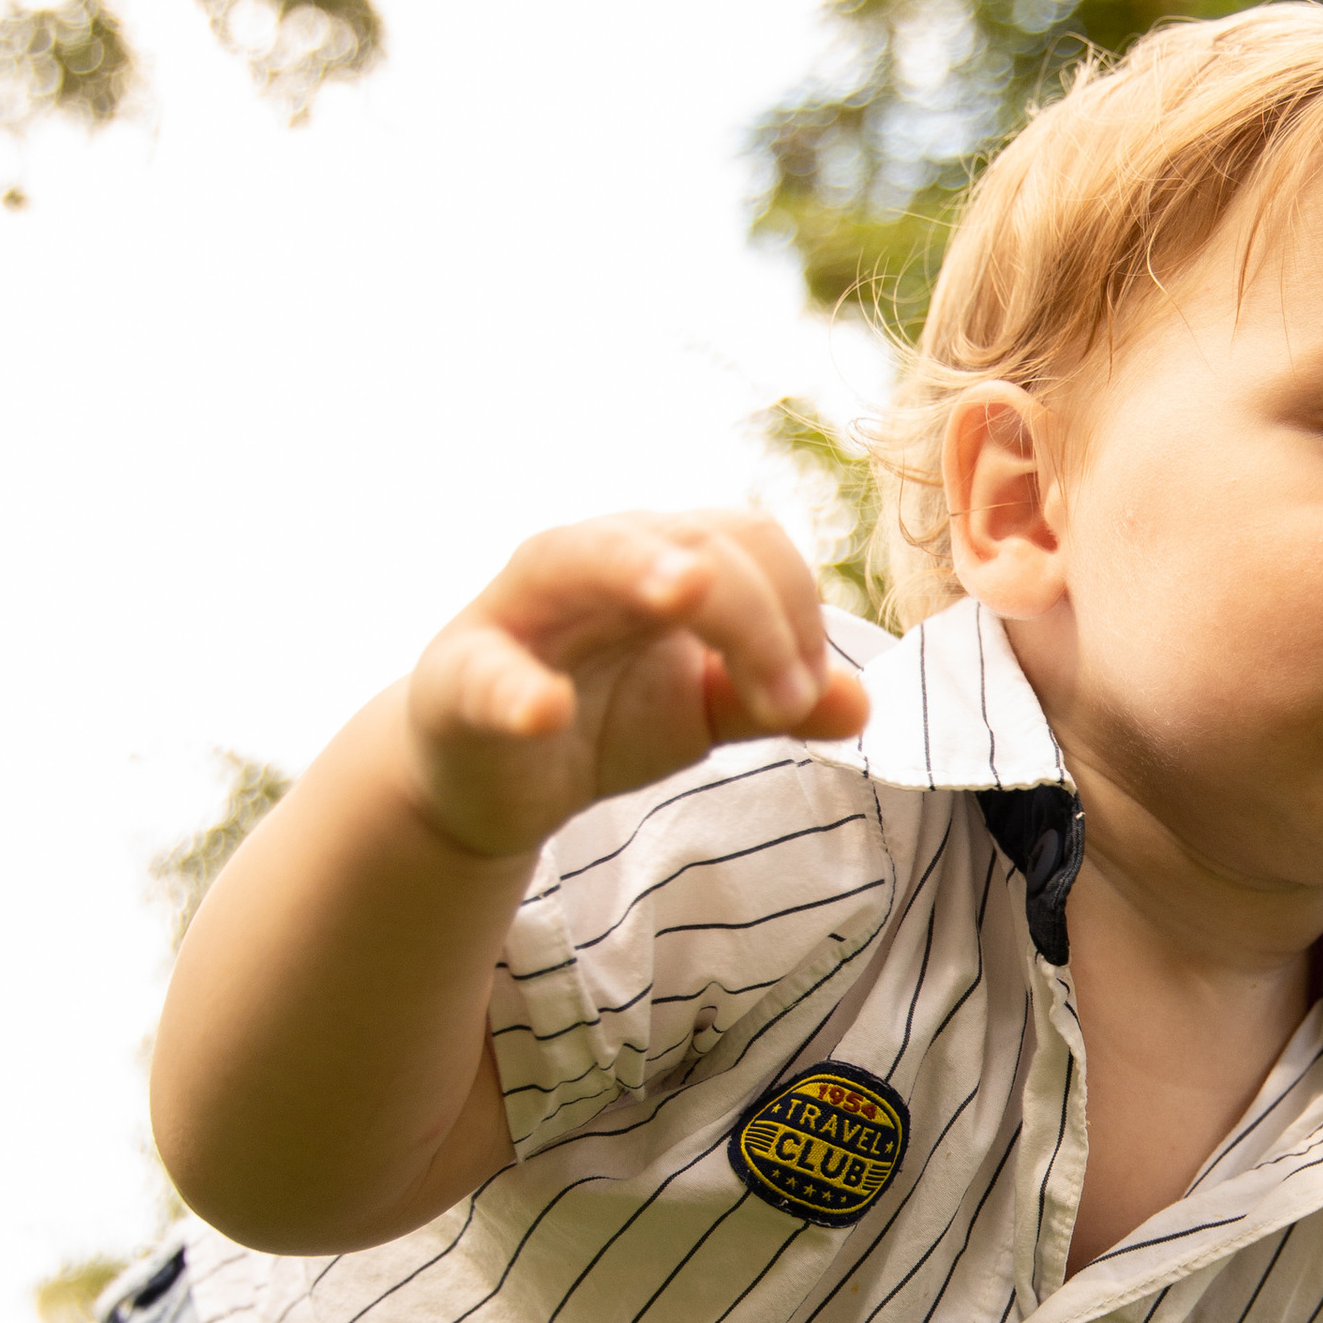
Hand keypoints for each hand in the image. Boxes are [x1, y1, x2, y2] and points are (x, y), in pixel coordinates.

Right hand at [402, 511, 870, 859]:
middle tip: (785, 702)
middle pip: (687, 541)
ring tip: (685, 594)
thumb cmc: (604, 717)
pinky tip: (546, 709)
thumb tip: (862, 703)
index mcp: (659, 556)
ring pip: (582, 557)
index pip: (748, 543)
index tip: (809, 696)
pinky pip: (488, 672)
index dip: (795, 610)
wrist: (495, 781)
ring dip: (638, 572)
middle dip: (754, 615)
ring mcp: (520, 609)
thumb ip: (775, 702)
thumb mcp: (704, 712)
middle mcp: (592, 558)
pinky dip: (517, 689)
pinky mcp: (461, 678)